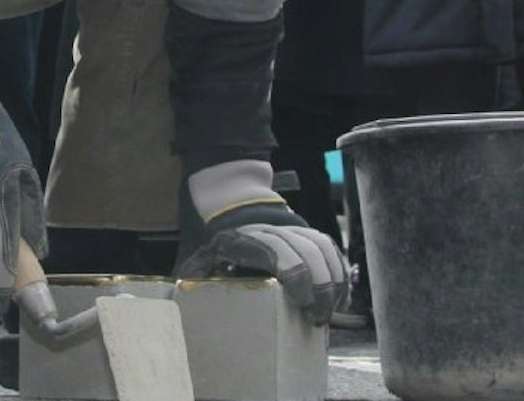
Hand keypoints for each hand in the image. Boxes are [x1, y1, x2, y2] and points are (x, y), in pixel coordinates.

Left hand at [176, 160, 345, 323]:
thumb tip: (183, 308)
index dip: (296, 274)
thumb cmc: (208, 245)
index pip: (276, 251)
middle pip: (305, 252)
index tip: (304, 303)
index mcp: (241, 240)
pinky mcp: (303, 231)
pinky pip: (328, 246)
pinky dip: (338, 269)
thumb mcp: (193, 262)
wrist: (225, 205)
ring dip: (333, 280)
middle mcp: (269, 230)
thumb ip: (192, 282)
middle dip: (320, 287)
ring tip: (331, 311)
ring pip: (320, 248)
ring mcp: (288, 227)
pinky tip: (340, 294)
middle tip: (318, 319)